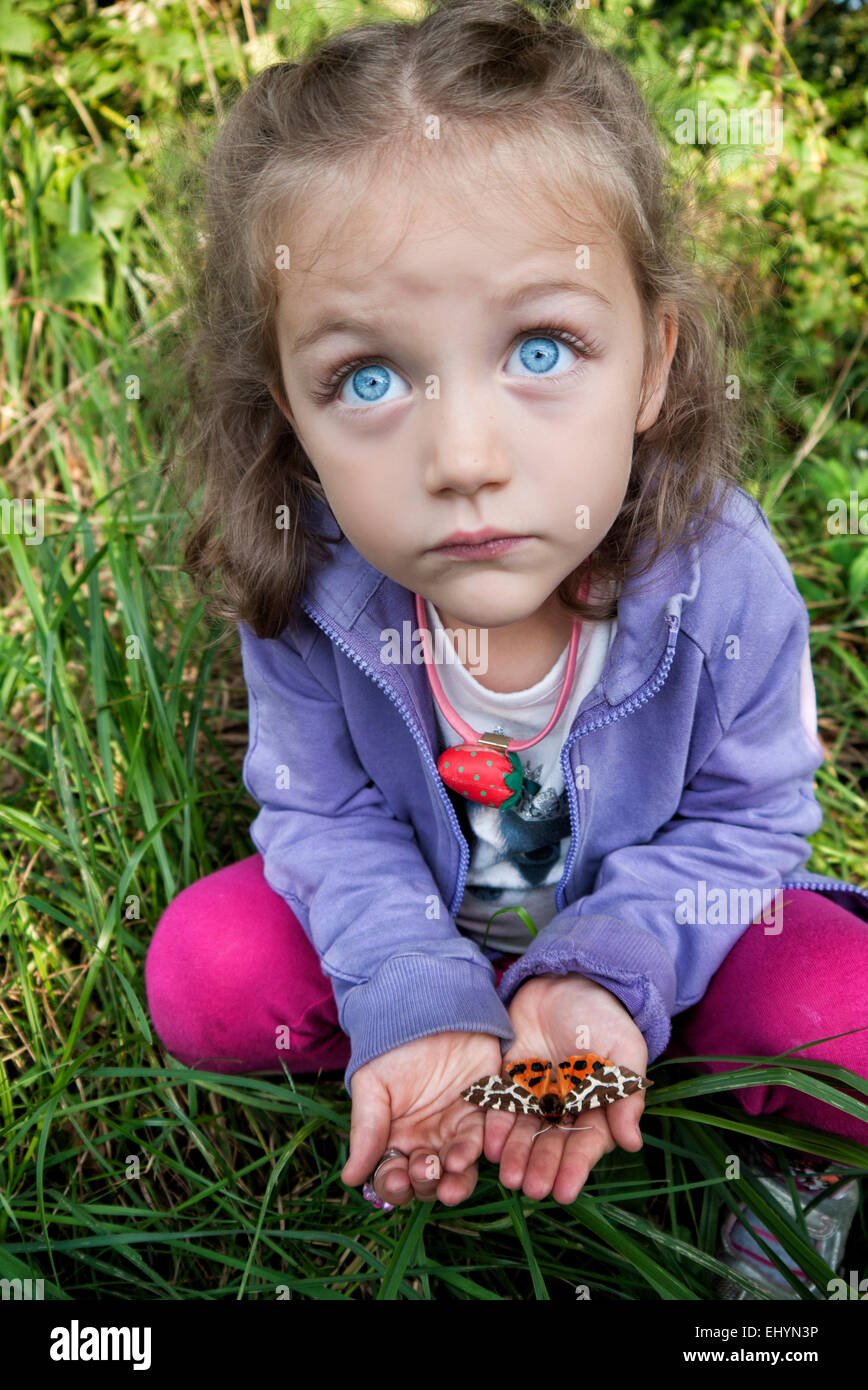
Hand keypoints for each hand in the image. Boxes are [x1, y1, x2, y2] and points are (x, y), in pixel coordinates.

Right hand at [340, 1031, 503, 1207]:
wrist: (425, 1007)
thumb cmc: (392, 1047)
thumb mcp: (372, 1086)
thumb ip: (366, 1130)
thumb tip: (350, 1178)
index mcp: (395, 1139)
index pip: (393, 1177)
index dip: (394, 1186)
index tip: (396, 1179)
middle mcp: (427, 1140)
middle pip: (429, 1180)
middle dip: (427, 1183)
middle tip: (425, 1171)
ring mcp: (456, 1127)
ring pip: (460, 1168)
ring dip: (457, 1179)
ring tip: (453, 1171)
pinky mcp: (484, 1110)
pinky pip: (485, 1136)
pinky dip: (479, 1148)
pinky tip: (473, 1151)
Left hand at [483, 973, 648, 1204]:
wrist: (565, 980)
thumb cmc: (602, 1017)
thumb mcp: (623, 1050)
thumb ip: (625, 1095)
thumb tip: (632, 1143)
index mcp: (596, 1109)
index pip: (585, 1146)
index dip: (574, 1169)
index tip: (564, 1192)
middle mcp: (563, 1110)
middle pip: (551, 1144)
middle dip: (541, 1167)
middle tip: (531, 1190)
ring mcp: (534, 1096)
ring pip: (523, 1133)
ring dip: (515, 1155)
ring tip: (507, 1177)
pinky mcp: (508, 1080)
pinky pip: (499, 1106)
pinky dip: (494, 1126)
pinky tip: (487, 1144)